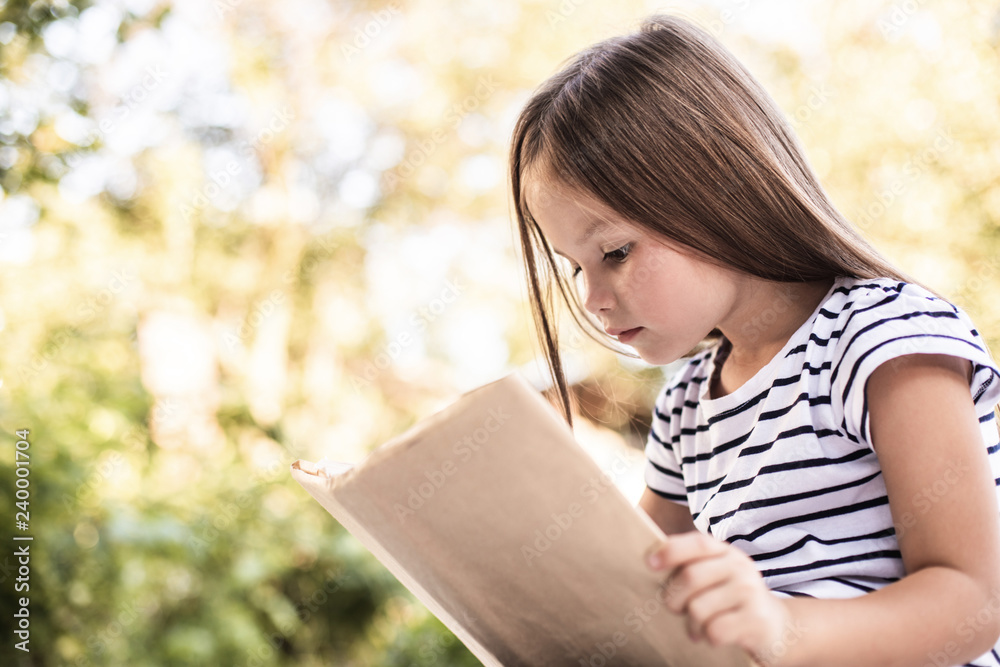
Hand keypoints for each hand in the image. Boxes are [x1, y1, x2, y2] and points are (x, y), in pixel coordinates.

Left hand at [646, 531, 791, 662]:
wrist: (776, 627)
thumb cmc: (731, 600)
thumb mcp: (716, 575)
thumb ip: (690, 565)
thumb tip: (651, 560)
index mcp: (726, 552)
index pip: (698, 543)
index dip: (671, 551)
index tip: (650, 564)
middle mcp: (740, 567)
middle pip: (690, 577)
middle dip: (673, 598)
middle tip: (676, 609)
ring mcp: (750, 592)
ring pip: (698, 608)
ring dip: (691, 624)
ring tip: (696, 627)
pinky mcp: (756, 620)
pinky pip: (714, 630)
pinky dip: (707, 637)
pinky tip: (712, 636)